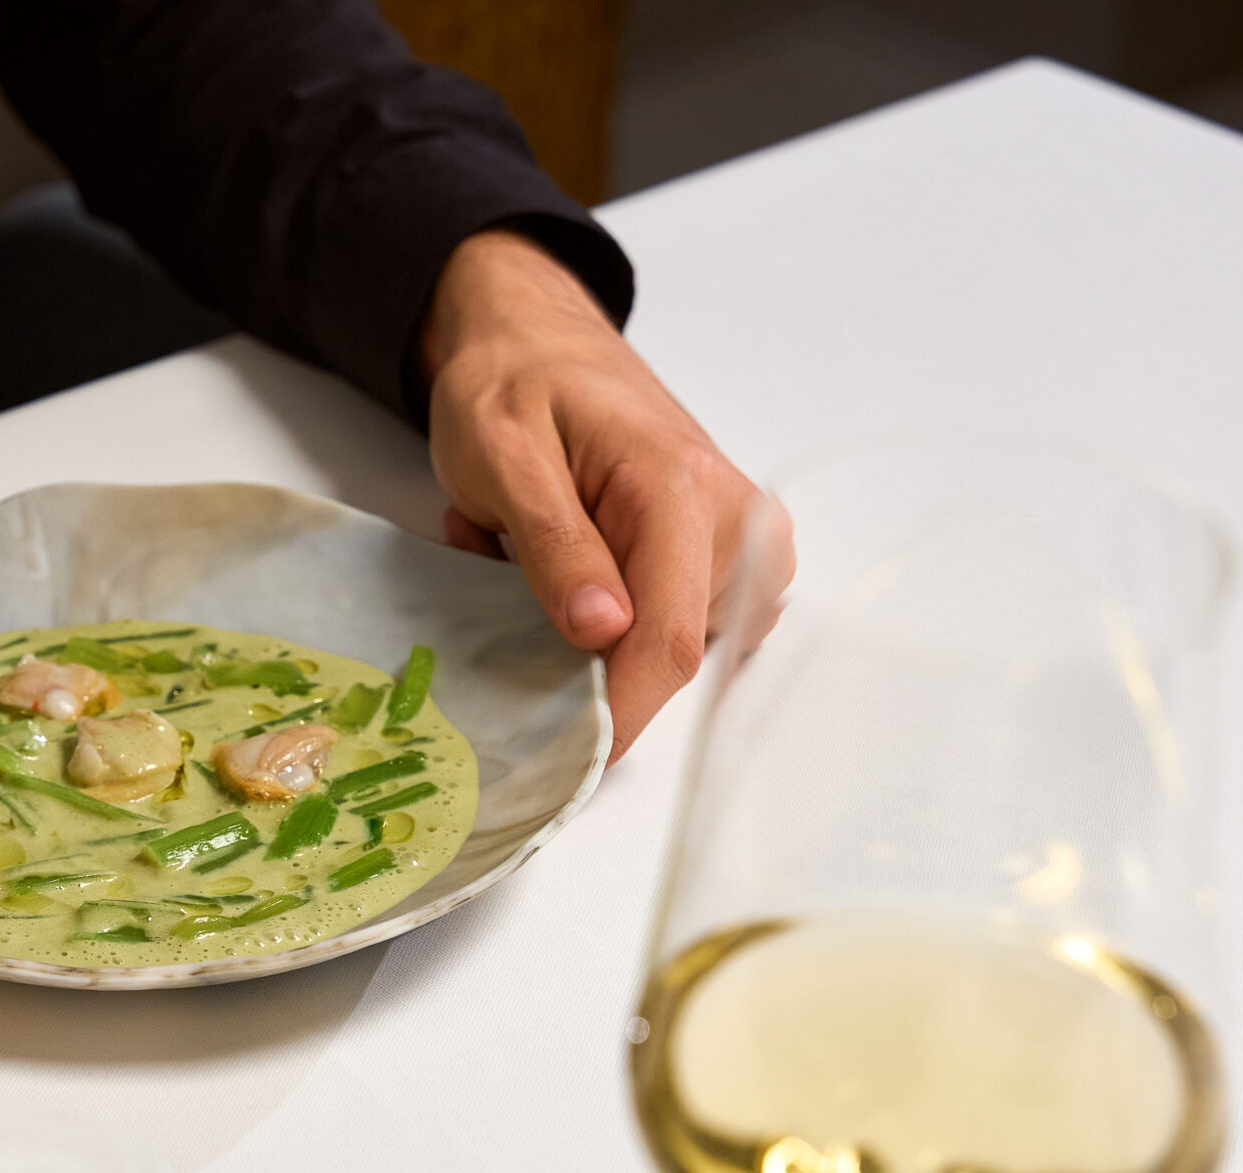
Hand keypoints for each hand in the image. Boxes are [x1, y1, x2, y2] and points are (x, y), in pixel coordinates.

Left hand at [420, 229, 783, 760]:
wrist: (536, 340)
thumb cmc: (513, 387)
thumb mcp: (503, 455)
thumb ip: (554, 543)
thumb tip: (604, 630)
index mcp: (679, 491)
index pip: (665, 642)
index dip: (617, 715)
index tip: (565, 762)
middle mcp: (733, 522)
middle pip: (669, 655)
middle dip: (578, 653)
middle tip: (504, 572)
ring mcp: (738, 543)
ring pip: (663, 647)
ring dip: (580, 628)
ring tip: (526, 551)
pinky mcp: (723, 560)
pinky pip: (665, 627)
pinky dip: (603, 614)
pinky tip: (567, 566)